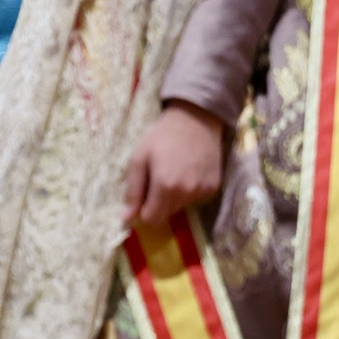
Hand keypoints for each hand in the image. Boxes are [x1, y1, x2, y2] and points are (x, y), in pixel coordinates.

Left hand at [123, 101, 225, 228]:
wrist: (196, 118)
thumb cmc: (162, 136)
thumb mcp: (139, 158)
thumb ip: (133, 190)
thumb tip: (125, 218)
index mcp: (165, 187)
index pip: (151, 219)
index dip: (143, 210)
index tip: (143, 195)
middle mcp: (186, 193)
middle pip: (166, 214)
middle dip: (158, 202)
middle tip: (157, 176)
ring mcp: (202, 191)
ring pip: (180, 206)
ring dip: (174, 196)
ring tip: (174, 170)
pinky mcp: (214, 187)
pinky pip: (195, 198)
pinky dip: (189, 190)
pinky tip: (188, 170)